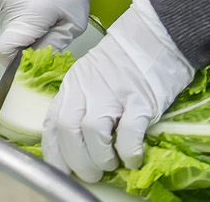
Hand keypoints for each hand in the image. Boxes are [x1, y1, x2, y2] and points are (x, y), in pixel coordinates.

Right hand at [0, 0, 99, 61]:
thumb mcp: (73, 22)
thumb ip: (52, 46)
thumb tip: (36, 60)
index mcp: (26, 16)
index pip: (5, 52)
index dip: (16, 60)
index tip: (29, 56)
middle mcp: (5, 4)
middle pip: (8, 35)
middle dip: (24, 36)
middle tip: (46, 22)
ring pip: (5, 20)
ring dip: (20, 19)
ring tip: (40, 2)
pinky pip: (2, 5)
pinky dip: (14, 5)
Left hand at [42, 0, 195, 182]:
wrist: (157, 35)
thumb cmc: (127, 59)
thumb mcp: (92, 76)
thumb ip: (83, 101)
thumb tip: (82, 141)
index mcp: (73, 85)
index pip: (52, 123)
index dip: (54, 152)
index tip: (62, 168)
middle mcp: (87, 89)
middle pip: (68, 132)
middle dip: (77, 161)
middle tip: (92, 173)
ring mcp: (113, 94)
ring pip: (92, 135)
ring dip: (101, 159)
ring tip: (113, 164)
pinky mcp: (140, 101)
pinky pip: (128, 136)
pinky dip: (128, 153)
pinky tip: (133, 157)